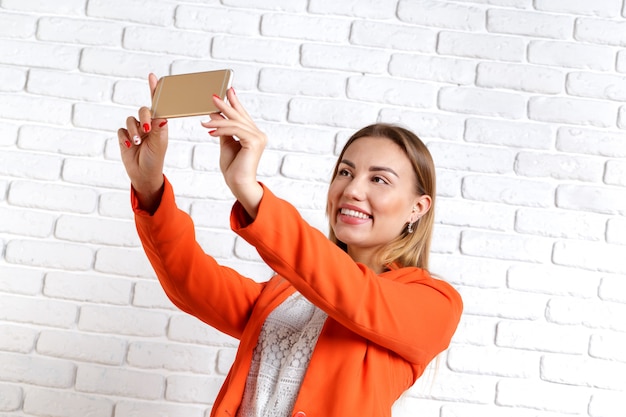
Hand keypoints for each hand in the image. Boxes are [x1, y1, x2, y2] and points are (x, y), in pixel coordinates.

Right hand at [117, 73, 168, 212]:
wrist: (143, 174)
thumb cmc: (155, 158)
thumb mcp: (159, 143)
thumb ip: (157, 128)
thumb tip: (162, 115)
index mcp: (160, 124)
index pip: (157, 105)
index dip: (155, 90)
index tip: (153, 77)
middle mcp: (147, 125)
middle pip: (143, 110)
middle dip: (143, 119)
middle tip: (146, 130)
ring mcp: (135, 130)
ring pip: (130, 120)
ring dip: (134, 131)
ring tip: (138, 143)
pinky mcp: (124, 137)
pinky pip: (121, 130)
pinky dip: (125, 137)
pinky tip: (130, 146)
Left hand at [201, 88, 265, 218]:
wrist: (238, 184)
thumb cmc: (233, 168)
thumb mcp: (226, 144)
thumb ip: (223, 130)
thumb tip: (215, 114)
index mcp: (253, 134)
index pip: (242, 115)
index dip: (235, 102)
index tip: (227, 90)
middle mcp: (258, 134)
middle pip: (239, 116)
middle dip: (225, 105)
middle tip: (213, 96)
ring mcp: (258, 138)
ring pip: (235, 123)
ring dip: (218, 120)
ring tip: (205, 120)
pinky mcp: (254, 142)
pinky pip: (235, 130)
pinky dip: (221, 129)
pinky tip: (210, 131)